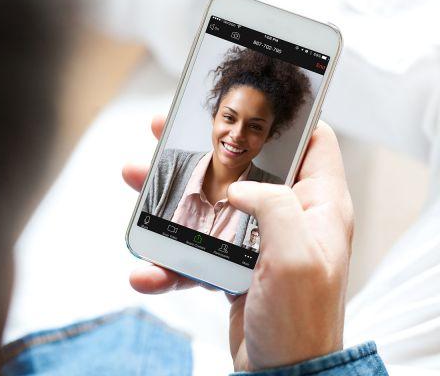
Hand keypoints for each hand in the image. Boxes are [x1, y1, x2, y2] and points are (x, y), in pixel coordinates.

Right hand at [123, 115, 352, 370]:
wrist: (282, 375)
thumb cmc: (301, 321)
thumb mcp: (295, 257)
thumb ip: (273, 206)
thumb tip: (238, 188)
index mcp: (319, 206)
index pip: (314, 143)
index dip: (287, 119)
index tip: (247, 105)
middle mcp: (290, 217)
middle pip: (247, 166)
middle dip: (205, 148)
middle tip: (165, 130)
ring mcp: (259, 242)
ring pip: (212, 203)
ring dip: (172, 195)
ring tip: (135, 179)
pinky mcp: (234, 265)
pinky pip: (197, 249)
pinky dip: (170, 258)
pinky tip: (145, 271)